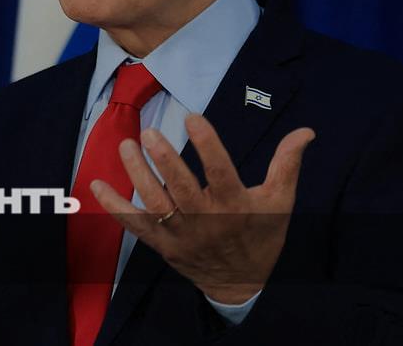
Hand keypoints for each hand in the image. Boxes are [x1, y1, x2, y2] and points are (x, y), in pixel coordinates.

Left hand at [91, 113, 314, 304]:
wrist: (241, 284)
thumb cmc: (261, 237)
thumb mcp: (280, 202)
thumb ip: (287, 164)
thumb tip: (306, 131)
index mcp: (235, 206)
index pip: (220, 172)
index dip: (207, 144)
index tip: (193, 117)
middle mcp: (205, 220)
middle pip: (182, 189)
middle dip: (165, 161)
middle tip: (149, 133)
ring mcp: (180, 234)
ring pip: (155, 203)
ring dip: (138, 175)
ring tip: (126, 145)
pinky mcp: (161, 244)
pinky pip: (134, 225)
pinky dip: (113, 206)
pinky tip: (96, 184)